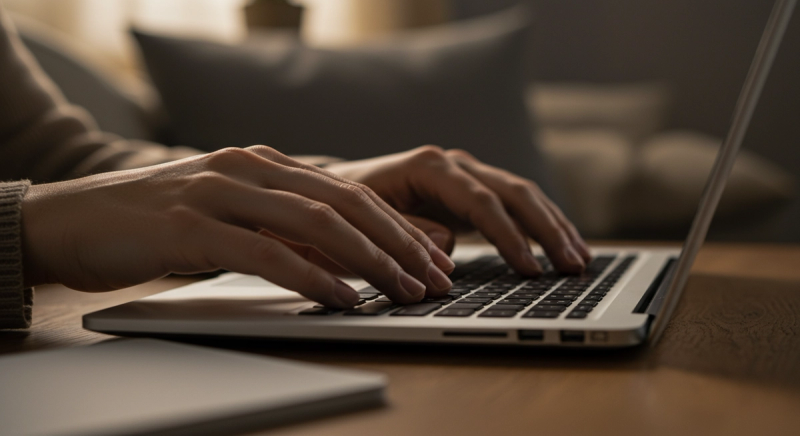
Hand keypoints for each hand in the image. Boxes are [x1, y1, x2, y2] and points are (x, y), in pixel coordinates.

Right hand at [21, 146, 455, 307]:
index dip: (398, 226)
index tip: (434, 257)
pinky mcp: (190, 225)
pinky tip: (343, 297)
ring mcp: (219, 191)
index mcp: (263, 163)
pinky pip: (267, 252)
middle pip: (346, 203)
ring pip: (315, 222)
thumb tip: (343, 258)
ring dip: (369, 259)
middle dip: (399, 243)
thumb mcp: (230, 216)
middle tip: (436, 276)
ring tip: (404, 289)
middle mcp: (248, 168)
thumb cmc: (154, 222)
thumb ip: (281, 227)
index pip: (349, 193)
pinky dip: (313, 276)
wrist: (70, 218)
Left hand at [324, 146, 591, 273]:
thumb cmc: (348, 210)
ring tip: (580, 260)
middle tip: (572, 266)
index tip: (530, 269)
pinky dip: (541, 225)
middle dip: (547, 230)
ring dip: (554, 227)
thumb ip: (408, 232)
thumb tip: (449, 243)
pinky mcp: (472, 191)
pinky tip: (562, 245)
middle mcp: (454, 164)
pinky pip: (516, 205)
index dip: (510, 237)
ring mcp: (466, 174)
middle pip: (514, 192)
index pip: (482, 201)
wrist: (336, 191)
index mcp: (430, 166)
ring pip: (523, 195)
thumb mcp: (367, 222)